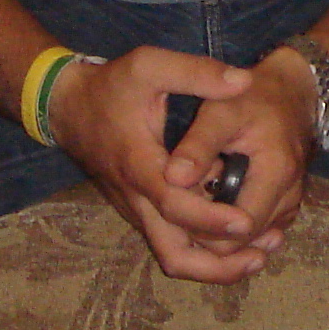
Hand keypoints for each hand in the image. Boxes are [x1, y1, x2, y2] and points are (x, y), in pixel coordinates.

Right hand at [44, 45, 281, 282]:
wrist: (67, 108)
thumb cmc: (110, 86)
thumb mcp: (149, 65)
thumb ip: (196, 73)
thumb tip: (243, 81)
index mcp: (139, 164)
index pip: (174, 204)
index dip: (210, 217)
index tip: (246, 222)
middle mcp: (137, 198)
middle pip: (174, 253)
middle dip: (218, 264)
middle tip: (261, 257)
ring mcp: (137, 210)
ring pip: (172, 256)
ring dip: (214, 265)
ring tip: (259, 258)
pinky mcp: (141, 211)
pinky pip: (171, 242)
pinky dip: (203, 250)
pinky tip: (240, 240)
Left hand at [157, 46, 327, 265]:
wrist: (290, 93)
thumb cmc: (252, 97)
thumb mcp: (221, 111)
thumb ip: (198, 146)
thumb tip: (172, 179)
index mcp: (276, 172)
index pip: (238, 229)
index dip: (203, 227)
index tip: (179, 205)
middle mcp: (290, 196)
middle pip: (242, 243)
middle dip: (207, 232)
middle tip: (183, 202)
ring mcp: (290, 205)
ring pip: (248, 243)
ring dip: (219, 232)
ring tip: (199, 200)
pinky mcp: (285, 208)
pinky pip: (256, 234)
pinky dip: (232, 228)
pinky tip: (213, 204)